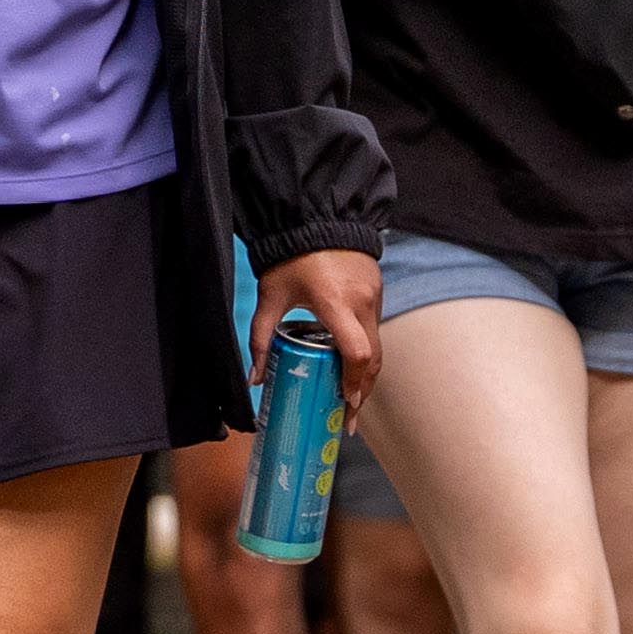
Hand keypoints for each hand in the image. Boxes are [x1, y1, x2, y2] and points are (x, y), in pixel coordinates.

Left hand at [256, 244, 383, 414]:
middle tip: (349, 417)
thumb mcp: (271, 297)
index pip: (355, 353)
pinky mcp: (377, 291)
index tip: (346, 405)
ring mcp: (374, 296)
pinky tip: (352, 367)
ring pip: (377, 346)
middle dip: (362, 391)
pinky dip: (367, 352)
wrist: (317, 216)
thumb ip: (260, 338)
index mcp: (335, 303)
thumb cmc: (291, 257)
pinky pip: (375, 329)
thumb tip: (254, 379)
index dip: (353, 384)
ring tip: (350, 399)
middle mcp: (361, 302)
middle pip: (373, 359)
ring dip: (366, 374)